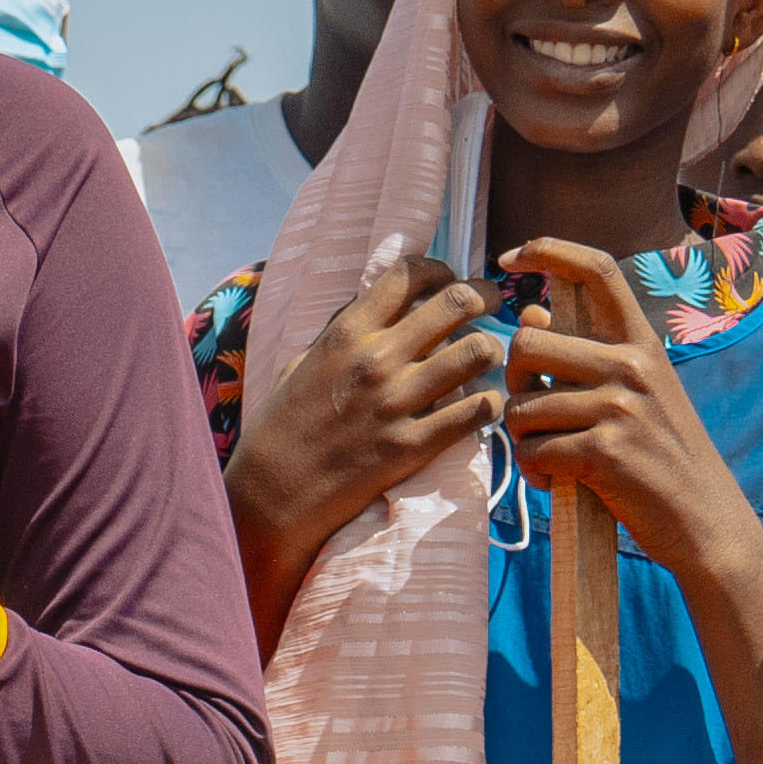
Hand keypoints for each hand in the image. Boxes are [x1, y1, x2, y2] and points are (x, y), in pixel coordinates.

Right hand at [225, 253, 500, 573]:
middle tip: (490, 306)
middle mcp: (376, 359)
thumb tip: (376, 300)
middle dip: (484, 296)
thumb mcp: (303, 363)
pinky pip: (478, 410)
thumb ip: (343, 330)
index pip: (409, 274)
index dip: (439, 269)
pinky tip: (481, 405)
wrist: (272, 494)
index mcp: (346, 333)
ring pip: (478, 352)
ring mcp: (397, 402)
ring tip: (485, 359)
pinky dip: (489, 402)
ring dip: (490, 350)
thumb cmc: (283, 426)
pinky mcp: (413, 445)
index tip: (448, 280)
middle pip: (457, 301)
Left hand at [489, 245, 762, 597]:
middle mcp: (633, 365)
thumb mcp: (638, 392)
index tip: (511, 255)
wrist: (703, 519)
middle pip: (527, 342)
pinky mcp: (604, 451)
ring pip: (521, 405)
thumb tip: (530, 315)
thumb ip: (588, 353)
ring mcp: (621, 407)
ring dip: (524, 438)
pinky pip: (533, 451)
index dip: (549, 250)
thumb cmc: (659, 454)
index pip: (597, 269)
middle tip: (533, 411)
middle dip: (514, 381)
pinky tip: (560, 480)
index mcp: (642, 342)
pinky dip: (536, 472)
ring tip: (554, 456)